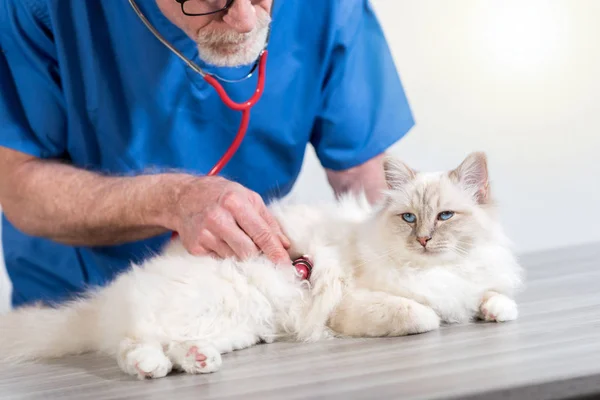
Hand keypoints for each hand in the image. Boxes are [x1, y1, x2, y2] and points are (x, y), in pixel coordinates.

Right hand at [171, 176, 290, 264]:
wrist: (183, 197)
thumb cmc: (220, 195)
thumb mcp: (248, 198)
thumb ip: (268, 221)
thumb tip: (285, 244)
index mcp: (235, 202)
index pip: (261, 233)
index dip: (275, 252)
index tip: (286, 265)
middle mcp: (218, 218)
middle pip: (248, 251)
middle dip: (260, 258)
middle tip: (267, 258)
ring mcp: (204, 234)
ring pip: (235, 258)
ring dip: (243, 256)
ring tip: (240, 243)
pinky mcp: (195, 247)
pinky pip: (220, 260)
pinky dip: (228, 256)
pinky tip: (224, 243)